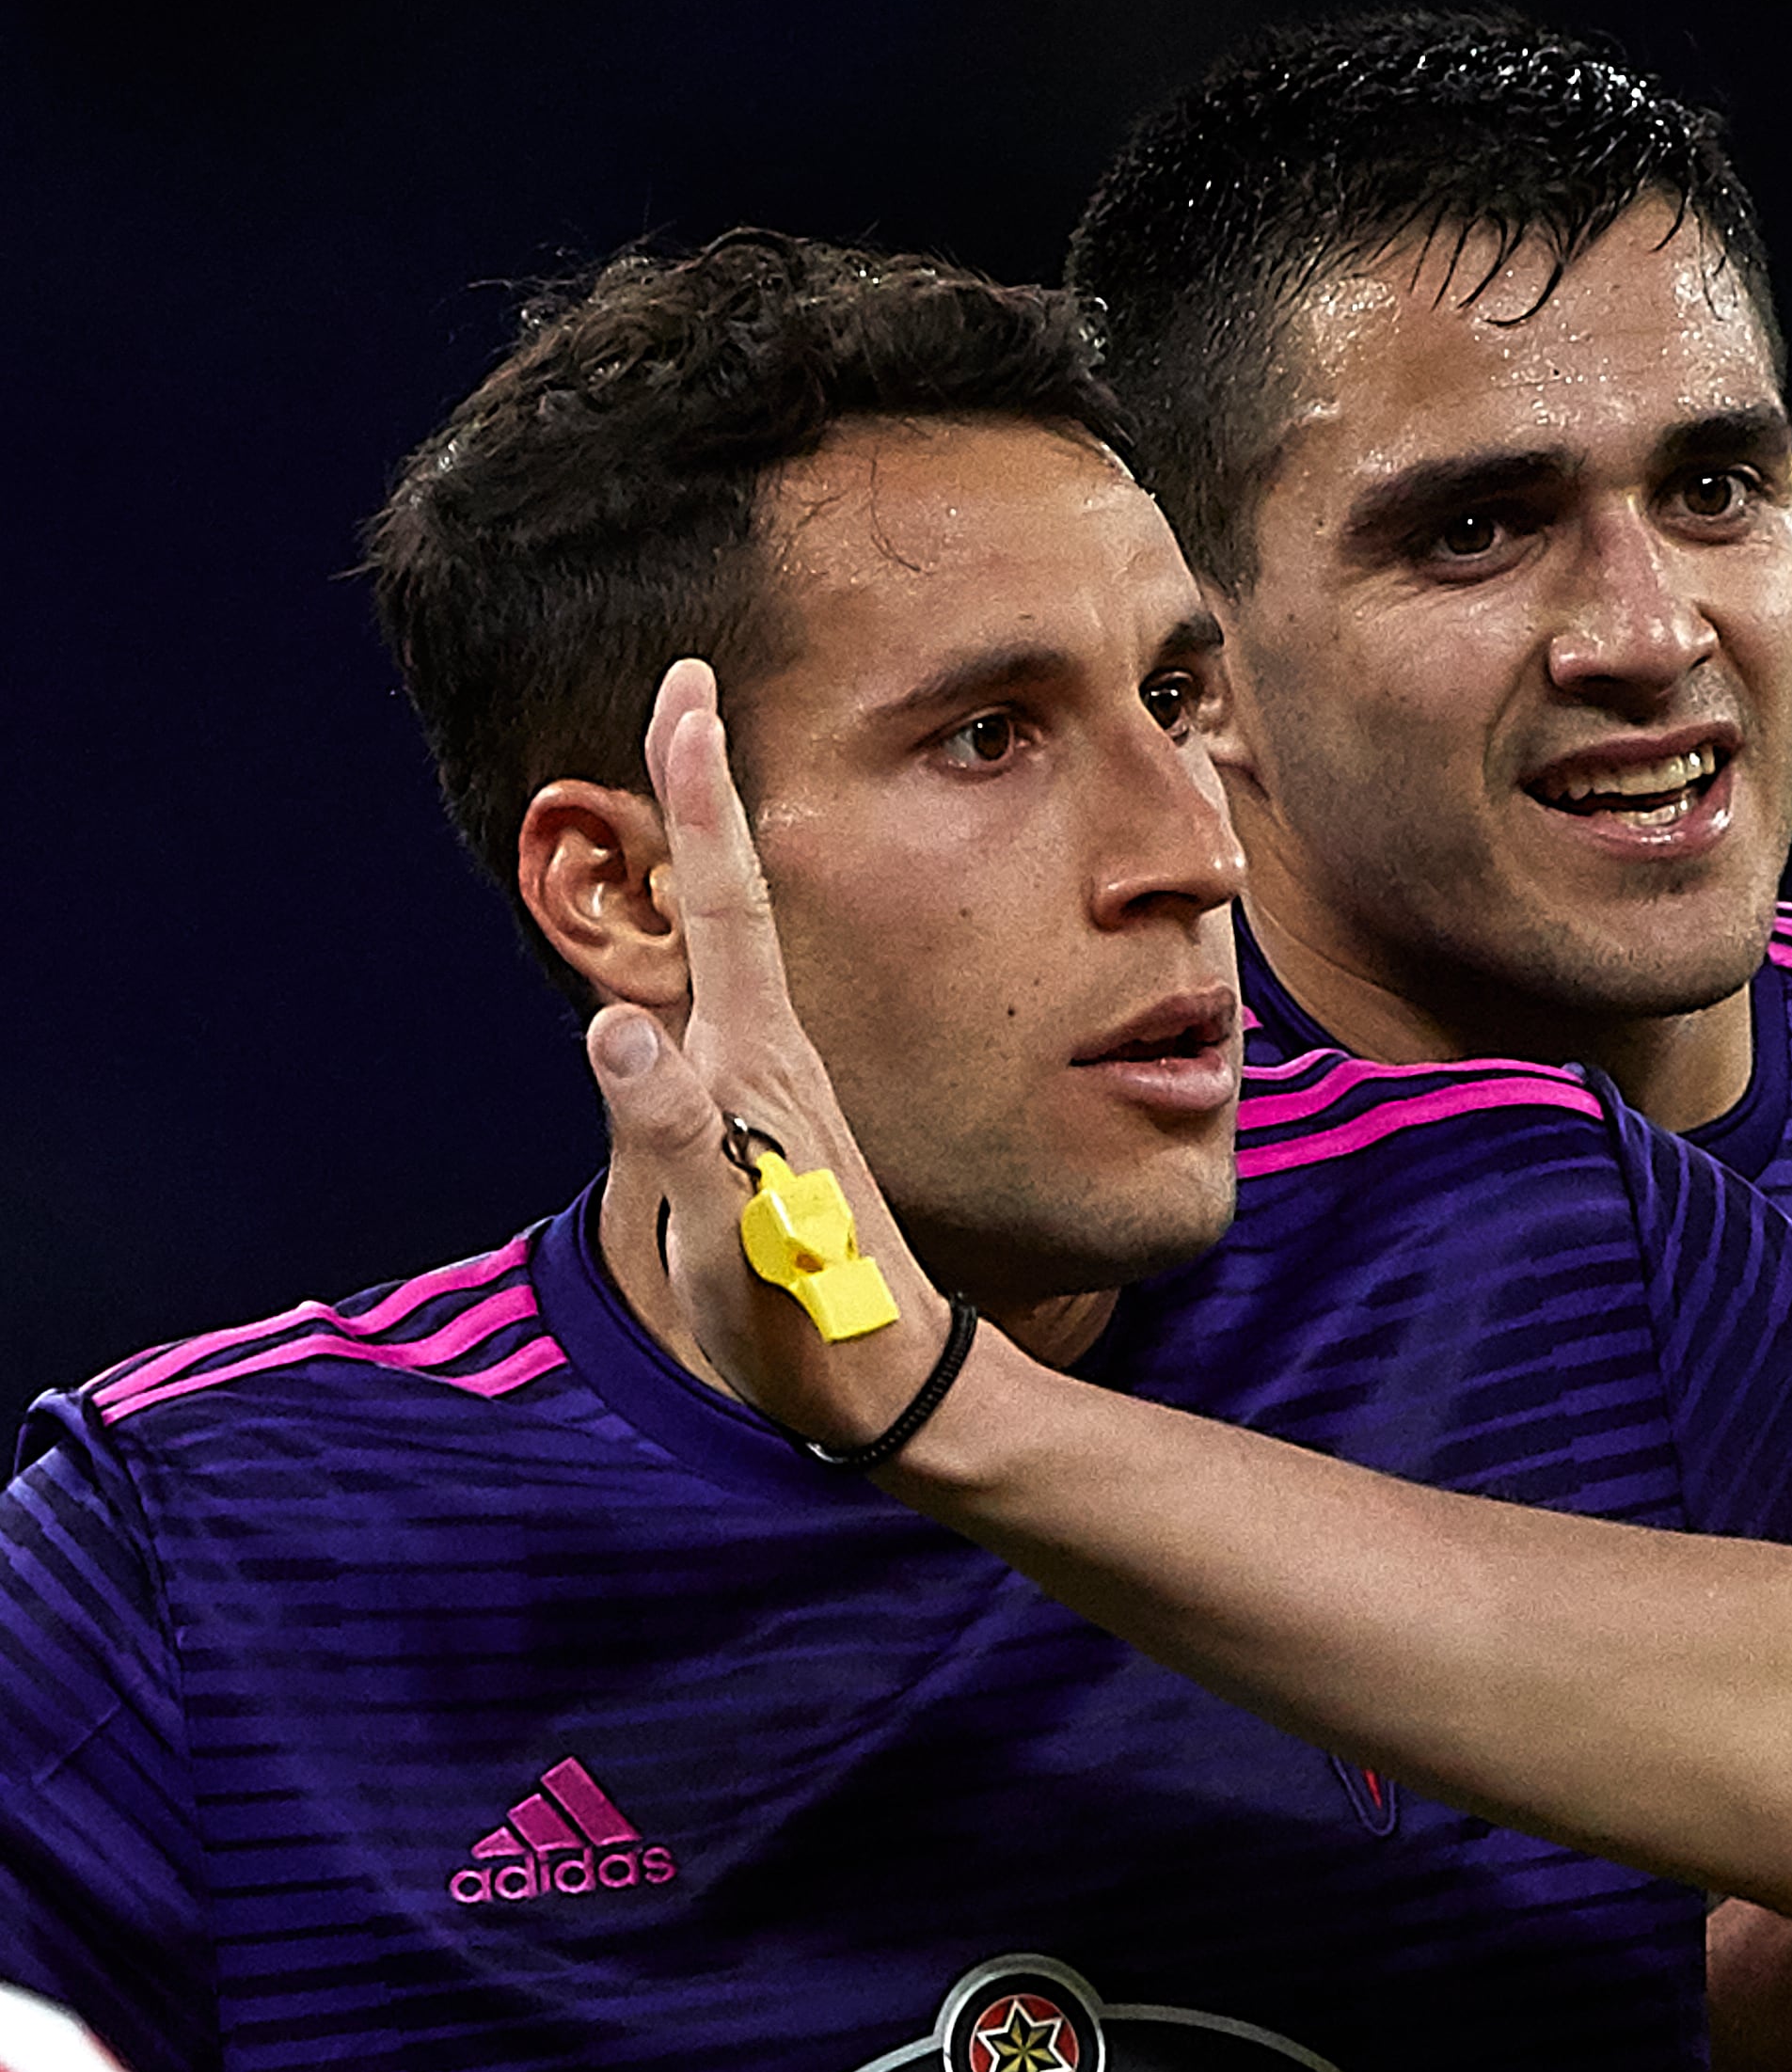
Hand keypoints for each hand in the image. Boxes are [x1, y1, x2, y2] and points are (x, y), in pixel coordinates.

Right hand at [584, 660, 954, 1448]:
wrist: (889, 1385)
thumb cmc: (804, 1323)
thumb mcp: (730, 1238)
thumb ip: (675, 1135)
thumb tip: (622, 1029)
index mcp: (757, 1065)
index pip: (723, 903)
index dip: (698, 795)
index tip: (687, 691)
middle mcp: (769, 1055)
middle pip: (728, 896)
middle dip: (698, 787)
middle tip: (683, 686)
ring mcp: (773, 1088)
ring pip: (730, 945)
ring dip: (704, 854)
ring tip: (682, 777)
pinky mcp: (772, 1127)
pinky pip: (725, 1011)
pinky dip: (703, 948)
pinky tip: (694, 945)